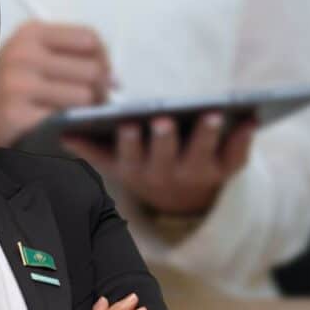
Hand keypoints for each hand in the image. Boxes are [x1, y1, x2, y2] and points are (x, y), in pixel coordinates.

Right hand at [0, 20, 114, 146]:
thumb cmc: (22, 92)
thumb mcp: (40, 59)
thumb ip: (77, 57)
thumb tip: (115, 81)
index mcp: (30, 33)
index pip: (90, 39)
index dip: (103, 62)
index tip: (97, 78)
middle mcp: (21, 54)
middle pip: (93, 69)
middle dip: (98, 92)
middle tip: (87, 106)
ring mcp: (16, 85)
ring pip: (84, 96)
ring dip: (86, 113)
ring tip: (73, 118)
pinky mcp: (15, 115)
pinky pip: (65, 121)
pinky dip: (69, 129)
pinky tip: (59, 130)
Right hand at [62, 112, 255, 214]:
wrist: (180, 196)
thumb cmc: (142, 164)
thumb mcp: (114, 162)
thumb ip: (90, 146)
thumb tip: (59, 131)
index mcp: (135, 170)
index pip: (129, 156)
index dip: (129, 142)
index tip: (126, 123)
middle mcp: (164, 176)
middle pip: (165, 158)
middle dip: (163, 139)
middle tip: (162, 119)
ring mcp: (196, 175)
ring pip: (201, 157)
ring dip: (206, 136)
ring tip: (212, 113)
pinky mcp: (225, 171)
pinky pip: (237, 159)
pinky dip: (244, 141)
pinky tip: (249, 119)